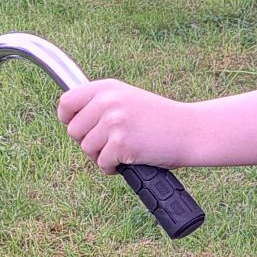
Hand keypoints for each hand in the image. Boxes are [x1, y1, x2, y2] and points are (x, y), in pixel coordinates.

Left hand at [57, 79, 197, 171]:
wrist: (190, 131)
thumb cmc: (159, 121)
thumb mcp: (128, 100)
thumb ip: (102, 105)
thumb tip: (70, 122)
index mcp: (107, 88)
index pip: (66, 102)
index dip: (68, 119)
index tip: (80, 128)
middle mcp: (108, 101)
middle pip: (73, 131)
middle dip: (88, 143)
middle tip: (111, 143)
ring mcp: (114, 121)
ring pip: (86, 149)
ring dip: (102, 156)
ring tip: (123, 151)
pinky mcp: (121, 143)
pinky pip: (102, 163)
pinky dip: (113, 168)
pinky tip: (129, 160)